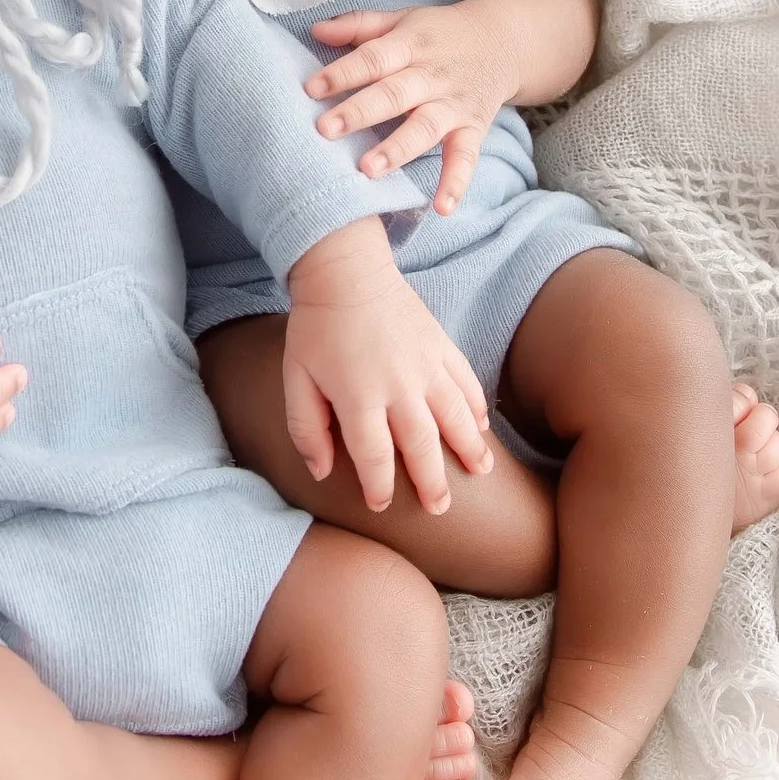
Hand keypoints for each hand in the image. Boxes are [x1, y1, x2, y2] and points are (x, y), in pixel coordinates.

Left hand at [282, 220, 489, 513]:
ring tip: (480, 472)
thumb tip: (322, 473)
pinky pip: (466, 382)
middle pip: (422, 445)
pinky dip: (477, 407)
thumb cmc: (315, 329)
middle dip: (432, 482)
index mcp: (358, 397)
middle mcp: (398, 386)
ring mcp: (426, 365)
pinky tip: (482, 428)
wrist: (345, 271)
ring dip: (470, 448)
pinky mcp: (442, 345)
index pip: (374, 456)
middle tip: (440, 508)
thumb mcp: (296, 378)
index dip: (379, 487)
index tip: (381, 505)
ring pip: (456, 416)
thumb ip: (306, 428)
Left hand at [305, 0, 596, 213]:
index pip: (374, 58)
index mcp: (411, 44)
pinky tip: (442, 208)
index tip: (310, 89)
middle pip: (394, 94)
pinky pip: (466, 158)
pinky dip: (456, 183)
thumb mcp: (403, 20)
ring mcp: (454, 104)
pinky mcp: (473, 129)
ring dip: (397, 149)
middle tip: (325, 130)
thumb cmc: (437, 34)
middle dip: (360, 112)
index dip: (343, 73)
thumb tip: (315, 30)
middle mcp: (432, 75)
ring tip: (367, 170)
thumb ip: (359, 25)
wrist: (504, 41)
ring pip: (424, 128)